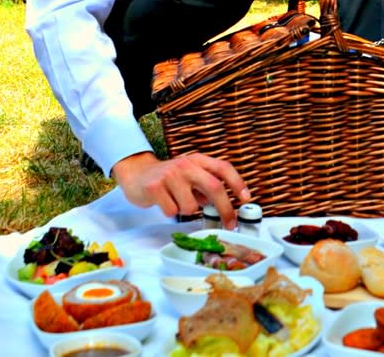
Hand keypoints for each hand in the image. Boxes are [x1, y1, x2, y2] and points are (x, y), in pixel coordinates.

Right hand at [112, 152, 248, 228]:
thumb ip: (207, 186)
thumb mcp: (191, 176)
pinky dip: (171, 213)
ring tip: (177, 201)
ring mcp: (170, 175)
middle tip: (230, 222)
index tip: (246, 198)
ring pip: (191, 206)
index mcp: (198, 160)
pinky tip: (164, 202)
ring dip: (188, 211)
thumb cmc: (169, 178)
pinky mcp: (154, 187)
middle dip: (225, 209)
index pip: (223, 168)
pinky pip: (172, 211)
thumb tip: (227, 206)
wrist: (137, 173)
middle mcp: (186, 165)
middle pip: (214, 187)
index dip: (237, 183)